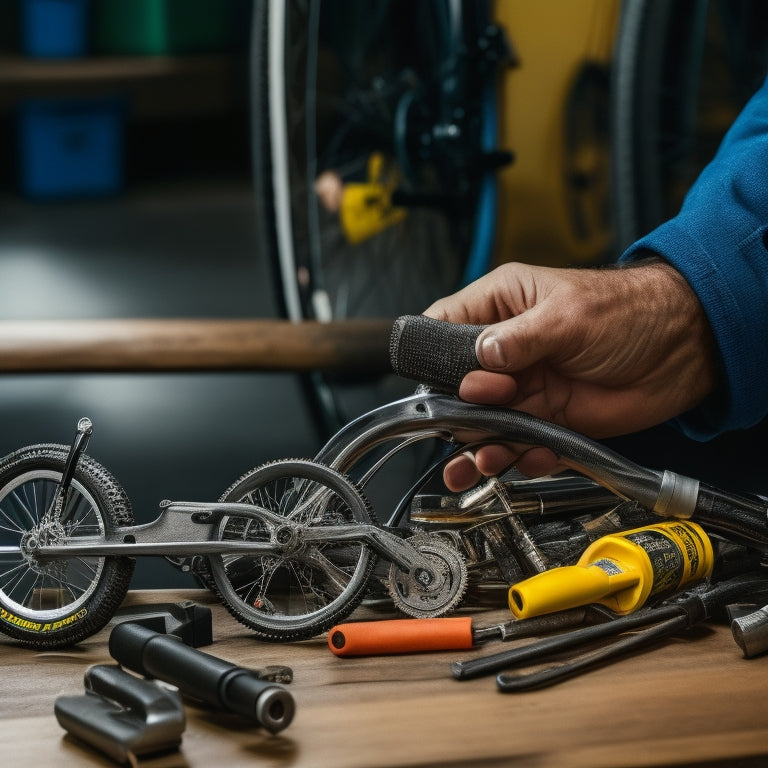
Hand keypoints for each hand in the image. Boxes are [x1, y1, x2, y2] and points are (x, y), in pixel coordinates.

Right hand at [424, 259, 717, 489]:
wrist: (683, 349)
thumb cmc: (629, 311)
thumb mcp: (568, 316)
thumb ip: (518, 340)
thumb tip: (478, 361)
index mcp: (501, 307)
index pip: (445, 327)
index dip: (431, 356)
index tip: (432, 382)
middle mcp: (506, 350)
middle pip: (457, 387)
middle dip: (459, 410)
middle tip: (478, 415)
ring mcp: (525, 388)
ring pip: (483, 423)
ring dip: (482, 444)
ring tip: (487, 458)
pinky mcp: (547, 419)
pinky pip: (520, 445)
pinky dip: (523, 457)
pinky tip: (534, 455)